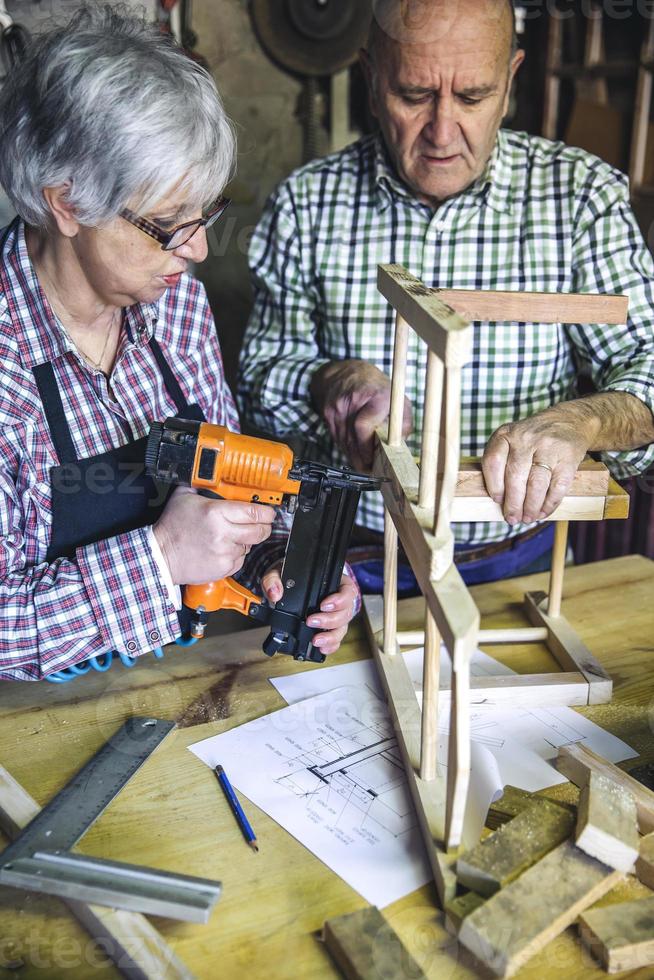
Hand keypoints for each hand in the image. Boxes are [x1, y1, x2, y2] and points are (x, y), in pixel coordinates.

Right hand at [154, 487, 274, 583]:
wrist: (161, 556)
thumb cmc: (172, 527)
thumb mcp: (183, 497)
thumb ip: (202, 485)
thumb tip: (213, 476)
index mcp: (216, 513)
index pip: (254, 512)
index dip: (266, 512)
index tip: (269, 512)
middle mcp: (223, 533)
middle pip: (260, 531)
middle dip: (264, 527)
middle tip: (260, 524)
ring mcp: (224, 552)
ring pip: (250, 545)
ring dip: (245, 541)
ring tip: (230, 536)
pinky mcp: (224, 567)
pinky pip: (240, 560)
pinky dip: (236, 554)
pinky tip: (222, 549)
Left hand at [261, 563, 358, 655]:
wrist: (285, 585)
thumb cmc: (289, 577)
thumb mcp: (279, 573)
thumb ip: (274, 579)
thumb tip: (275, 594)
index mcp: (334, 582)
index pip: (347, 591)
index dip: (339, 600)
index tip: (323, 605)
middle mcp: (338, 600)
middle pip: (345, 612)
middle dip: (330, 620)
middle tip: (311, 621)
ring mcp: (335, 615)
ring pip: (342, 627)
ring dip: (330, 636)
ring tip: (316, 640)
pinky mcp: (330, 628)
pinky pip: (336, 639)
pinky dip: (330, 645)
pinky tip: (321, 648)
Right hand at [310, 359, 412, 470]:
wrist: (348, 373)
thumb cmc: (377, 388)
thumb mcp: (398, 400)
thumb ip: (403, 423)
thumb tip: (401, 446)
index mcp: (375, 396)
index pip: (363, 426)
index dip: (367, 448)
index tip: (374, 459)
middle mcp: (353, 401)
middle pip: (352, 439)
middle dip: (361, 459)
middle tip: (370, 469)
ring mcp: (337, 407)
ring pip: (343, 442)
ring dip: (353, 456)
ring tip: (364, 465)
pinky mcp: (328, 414)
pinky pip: (337, 438)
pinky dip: (346, 447)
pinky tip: (354, 451)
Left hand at [481, 409, 589, 524]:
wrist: (569, 421)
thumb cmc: (533, 439)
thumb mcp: (512, 440)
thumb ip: (502, 462)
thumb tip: (499, 501)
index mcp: (506, 434)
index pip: (493, 461)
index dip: (493, 485)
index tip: (497, 500)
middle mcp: (526, 438)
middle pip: (515, 476)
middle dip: (513, 503)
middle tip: (512, 519)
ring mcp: (548, 447)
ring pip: (536, 484)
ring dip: (531, 507)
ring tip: (528, 518)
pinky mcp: (568, 457)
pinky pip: (557, 487)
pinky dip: (549, 504)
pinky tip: (543, 512)